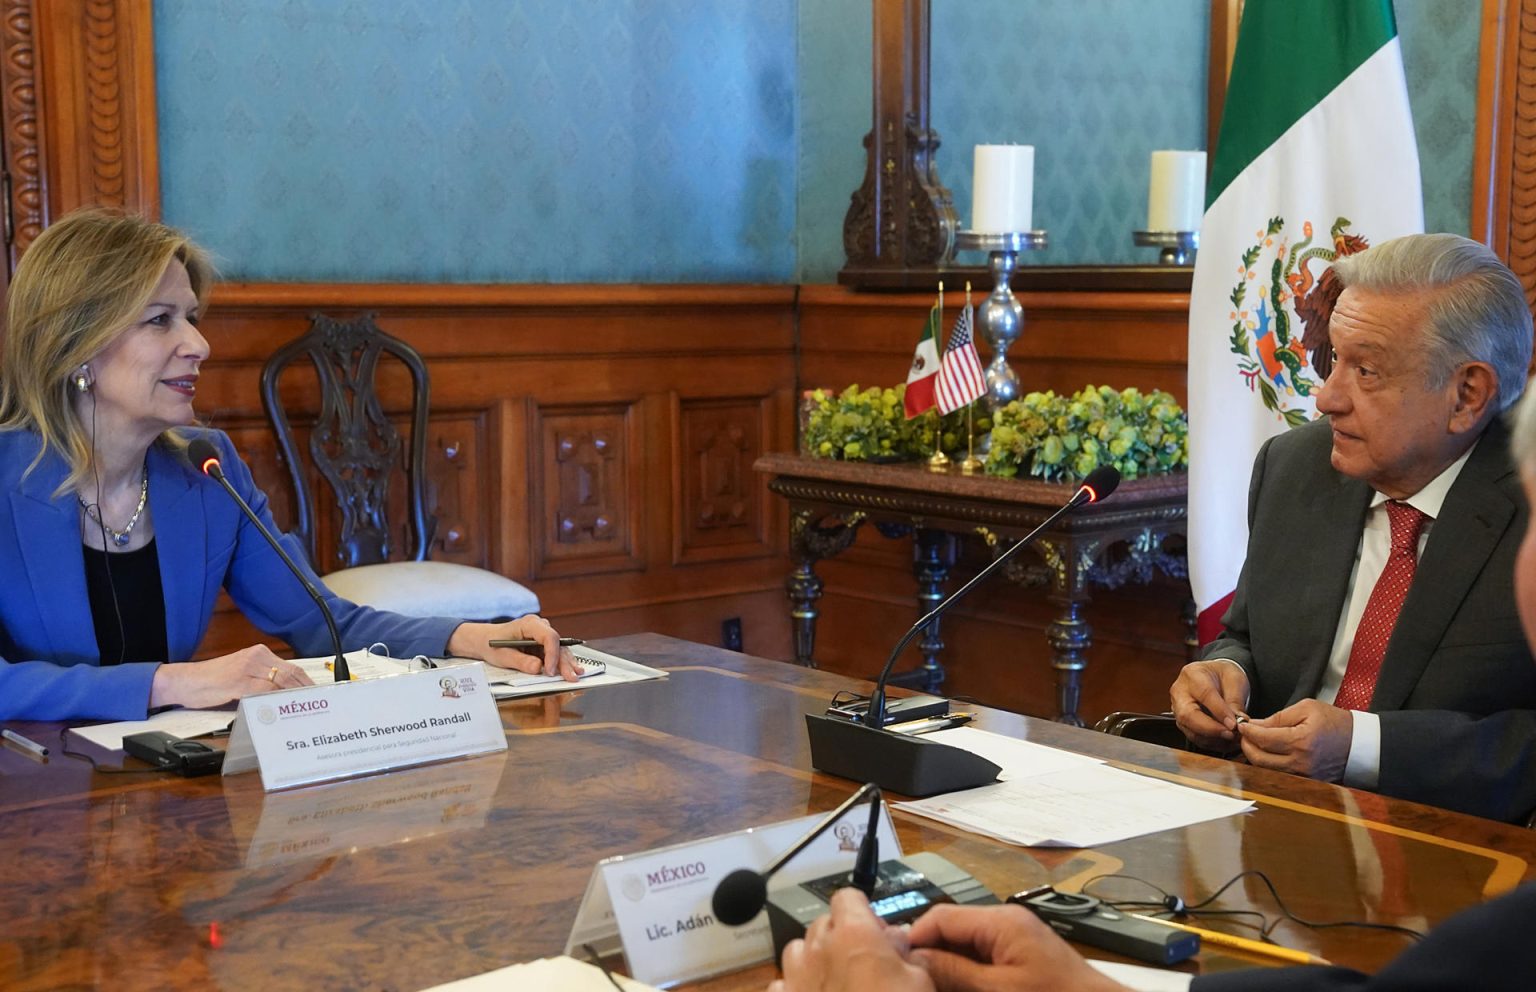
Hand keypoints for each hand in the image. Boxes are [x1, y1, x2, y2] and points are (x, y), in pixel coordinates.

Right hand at [149, 644, 313, 709]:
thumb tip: (286, 697)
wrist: (184, 681)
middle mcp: (256, 657)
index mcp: (259, 654)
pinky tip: (282, 710)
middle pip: (291, 674)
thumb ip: (262, 682)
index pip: (292, 668)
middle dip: (306, 691)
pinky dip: (275, 700)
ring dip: (294, 697)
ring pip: (280, 681)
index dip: (307, 683)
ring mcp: (248, 668)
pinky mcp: (238, 680)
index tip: (319, 696)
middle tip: (318, 705)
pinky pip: (263, 690)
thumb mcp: (242, 676)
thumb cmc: (213, 682)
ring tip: (306, 710)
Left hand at [447, 615, 579, 680]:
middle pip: (557, 644)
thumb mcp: (502, 655)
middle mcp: (539, 626)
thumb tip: (538, 668)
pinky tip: (572, 670)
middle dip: (564, 662)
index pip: (549, 637)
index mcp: (529, 624)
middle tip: (571, 677)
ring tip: (576, 675)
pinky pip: (555, 653)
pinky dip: (561, 663)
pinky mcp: (542, 644)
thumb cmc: (491, 645)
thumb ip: (520, 661)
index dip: (552, 655)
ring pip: (559, 649)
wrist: (484, 640)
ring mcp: (542, 634)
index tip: (550, 671)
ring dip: (566, 663)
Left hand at [770, 888, 931, 991]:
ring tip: (838, 979)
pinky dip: (795, 988)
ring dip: (815, 958)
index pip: (848, 897)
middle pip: (823, 923)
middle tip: (865, 958)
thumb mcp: (919, 983)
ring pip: (798, 950)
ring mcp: (795, 978)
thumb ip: (906, 955)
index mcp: (853, 934)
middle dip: (842, 935)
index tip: (876, 928)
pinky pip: (782, 984)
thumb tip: (897, 941)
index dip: (862, 910)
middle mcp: (818, 950)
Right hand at [907, 903, 1128, 991]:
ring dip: (948, 971)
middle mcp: (1007, 923)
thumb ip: (954, 972)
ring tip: (933, 988)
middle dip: (929, 959)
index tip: (894, 967)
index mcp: (1001, 921)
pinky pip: (983, 962)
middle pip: (950, 931)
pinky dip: (968, 978)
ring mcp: (1015, 941)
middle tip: (913, 984)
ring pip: (964, 949)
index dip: (912, 940)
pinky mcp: (1022, 960)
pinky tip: (961, 991)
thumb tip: (912, 957)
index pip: (939, 916)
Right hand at [1170, 659, 1250, 749]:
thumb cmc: (1223, 675)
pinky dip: (1211, 742)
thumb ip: (1235, 701)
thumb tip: (1237, 722)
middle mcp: (1180, 692)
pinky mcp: (1182, 722)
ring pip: (1189, 729)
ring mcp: (1178, 708)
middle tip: (1230, 734)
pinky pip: (1194, 736)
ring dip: (1212, 738)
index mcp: (1192, 675)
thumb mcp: (1235, 680)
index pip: (1204, 695)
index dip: (1219, 711)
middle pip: (1188, 715)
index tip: (1233, 724)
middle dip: (1210, 729)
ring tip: (1232, 738)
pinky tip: (1226, 741)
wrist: (1215, 677)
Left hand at [1237, 698, 1352, 781]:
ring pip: (1267, 769)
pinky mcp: (1307, 781)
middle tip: (1244, 735)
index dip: (1248, 731)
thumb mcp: (1307, 709)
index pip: (1263, 739)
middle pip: (1259, 759)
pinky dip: (1269, 764)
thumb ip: (1278, 717)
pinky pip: (1280, 774)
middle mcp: (1300, 762)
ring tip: (1253, 743)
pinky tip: (1267, 753)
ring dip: (1255, 756)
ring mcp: (1304, 774)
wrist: (1361, 744)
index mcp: (1301, 741)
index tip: (1241, 724)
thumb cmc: (1335, 722)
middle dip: (1246, 746)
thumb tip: (1255, 725)